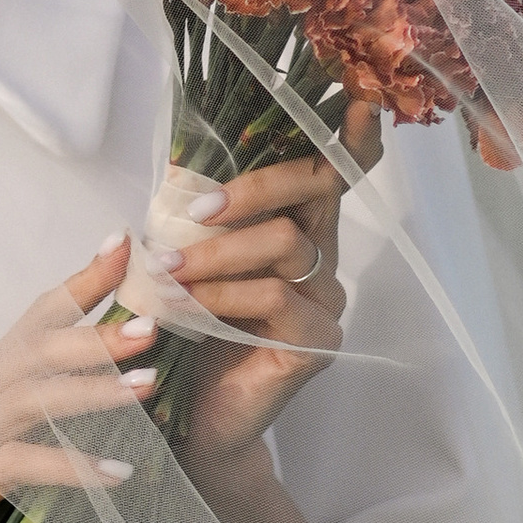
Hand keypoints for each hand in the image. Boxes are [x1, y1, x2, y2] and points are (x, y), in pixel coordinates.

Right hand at [0, 237, 156, 522]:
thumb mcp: (35, 473)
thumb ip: (70, 432)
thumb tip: (144, 399)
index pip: (34, 323)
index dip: (77, 284)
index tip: (124, 247)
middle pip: (33, 352)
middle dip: (96, 333)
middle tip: (154, 323)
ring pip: (28, 402)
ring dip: (92, 393)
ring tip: (149, 388)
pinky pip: (18, 468)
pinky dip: (72, 467)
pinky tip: (119, 475)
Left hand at [154, 109, 377, 462]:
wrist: (190, 422)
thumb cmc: (186, 335)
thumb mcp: (184, 260)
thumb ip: (196, 216)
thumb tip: (180, 162)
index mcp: (297, 227)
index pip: (332, 171)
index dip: (349, 136)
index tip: (356, 99)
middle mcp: (321, 258)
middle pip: (317, 186)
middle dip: (253, 187)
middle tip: (193, 215)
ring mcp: (325, 302)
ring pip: (285, 243)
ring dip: (216, 254)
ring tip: (166, 273)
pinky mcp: (317, 344)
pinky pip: (277, 299)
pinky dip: (223, 296)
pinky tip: (187, 306)